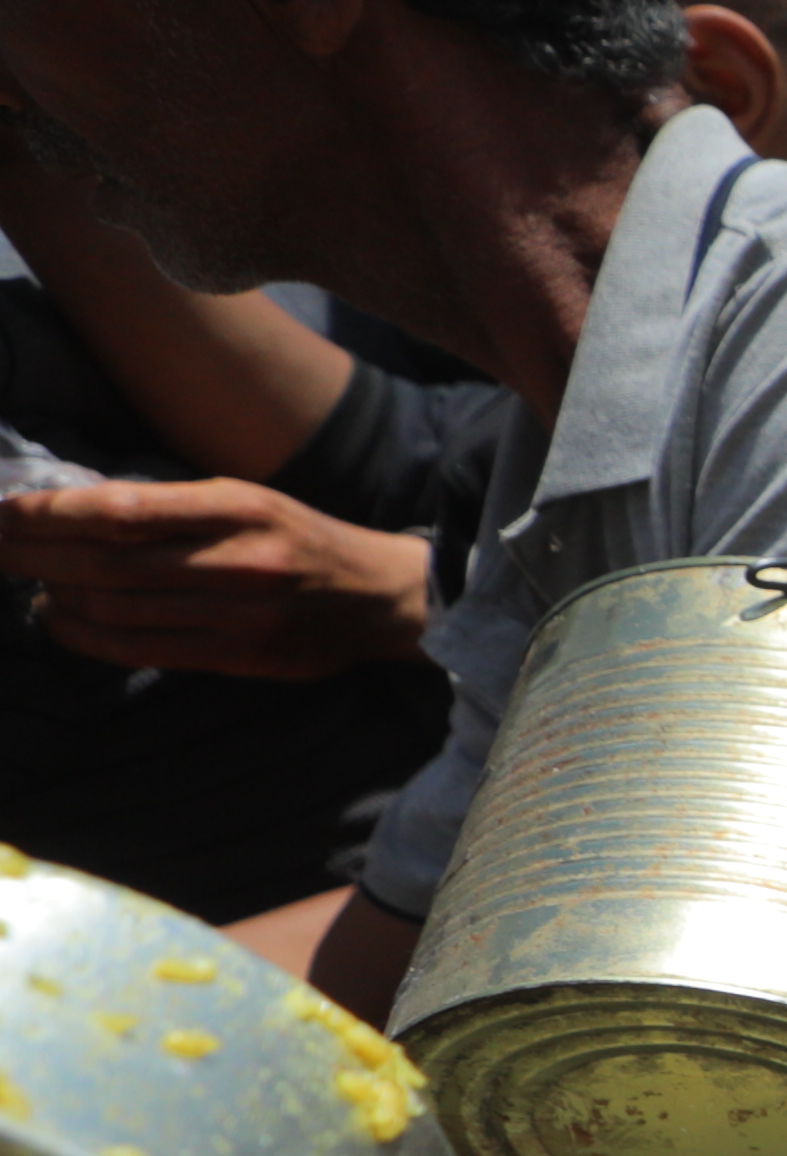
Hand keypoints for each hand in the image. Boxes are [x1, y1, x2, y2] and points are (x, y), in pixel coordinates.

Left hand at [0, 481, 429, 674]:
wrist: (381, 599)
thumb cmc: (302, 537)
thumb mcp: (245, 499)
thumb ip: (172, 507)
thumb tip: (77, 511)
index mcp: (238, 508)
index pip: (121, 510)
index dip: (50, 514)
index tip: (3, 511)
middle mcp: (236, 562)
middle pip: (105, 561)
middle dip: (31, 551)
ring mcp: (237, 616)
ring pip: (114, 606)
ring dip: (54, 591)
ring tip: (28, 576)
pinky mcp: (236, 656)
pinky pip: (138, 648)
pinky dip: (83, 634)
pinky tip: (59, 616)